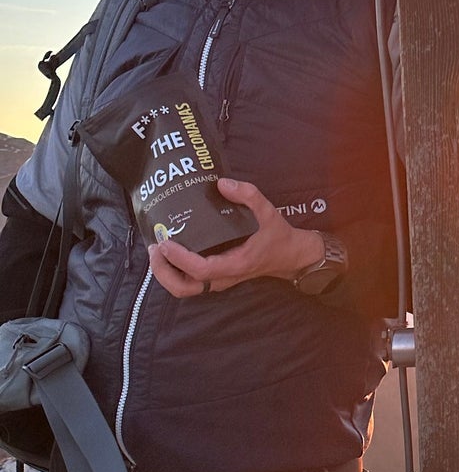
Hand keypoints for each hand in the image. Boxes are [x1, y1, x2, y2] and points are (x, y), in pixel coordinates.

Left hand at [147, 177, 323, 298]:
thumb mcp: (268, 212)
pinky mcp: (215, 277)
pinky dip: (173, 270)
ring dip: (165, 273)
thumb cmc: (277, 236)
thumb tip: (222, 184)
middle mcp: (223, 277)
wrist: (289, 255)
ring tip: (157, 250)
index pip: (201, 270)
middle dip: (163, 272)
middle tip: (156, 247)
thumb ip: (248, 195)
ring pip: (183, 288)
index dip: (179, 259)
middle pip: (183, 288)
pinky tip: (169, 251)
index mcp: (235, 264)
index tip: (166, 241)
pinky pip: (188, 280)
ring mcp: (218, 280)